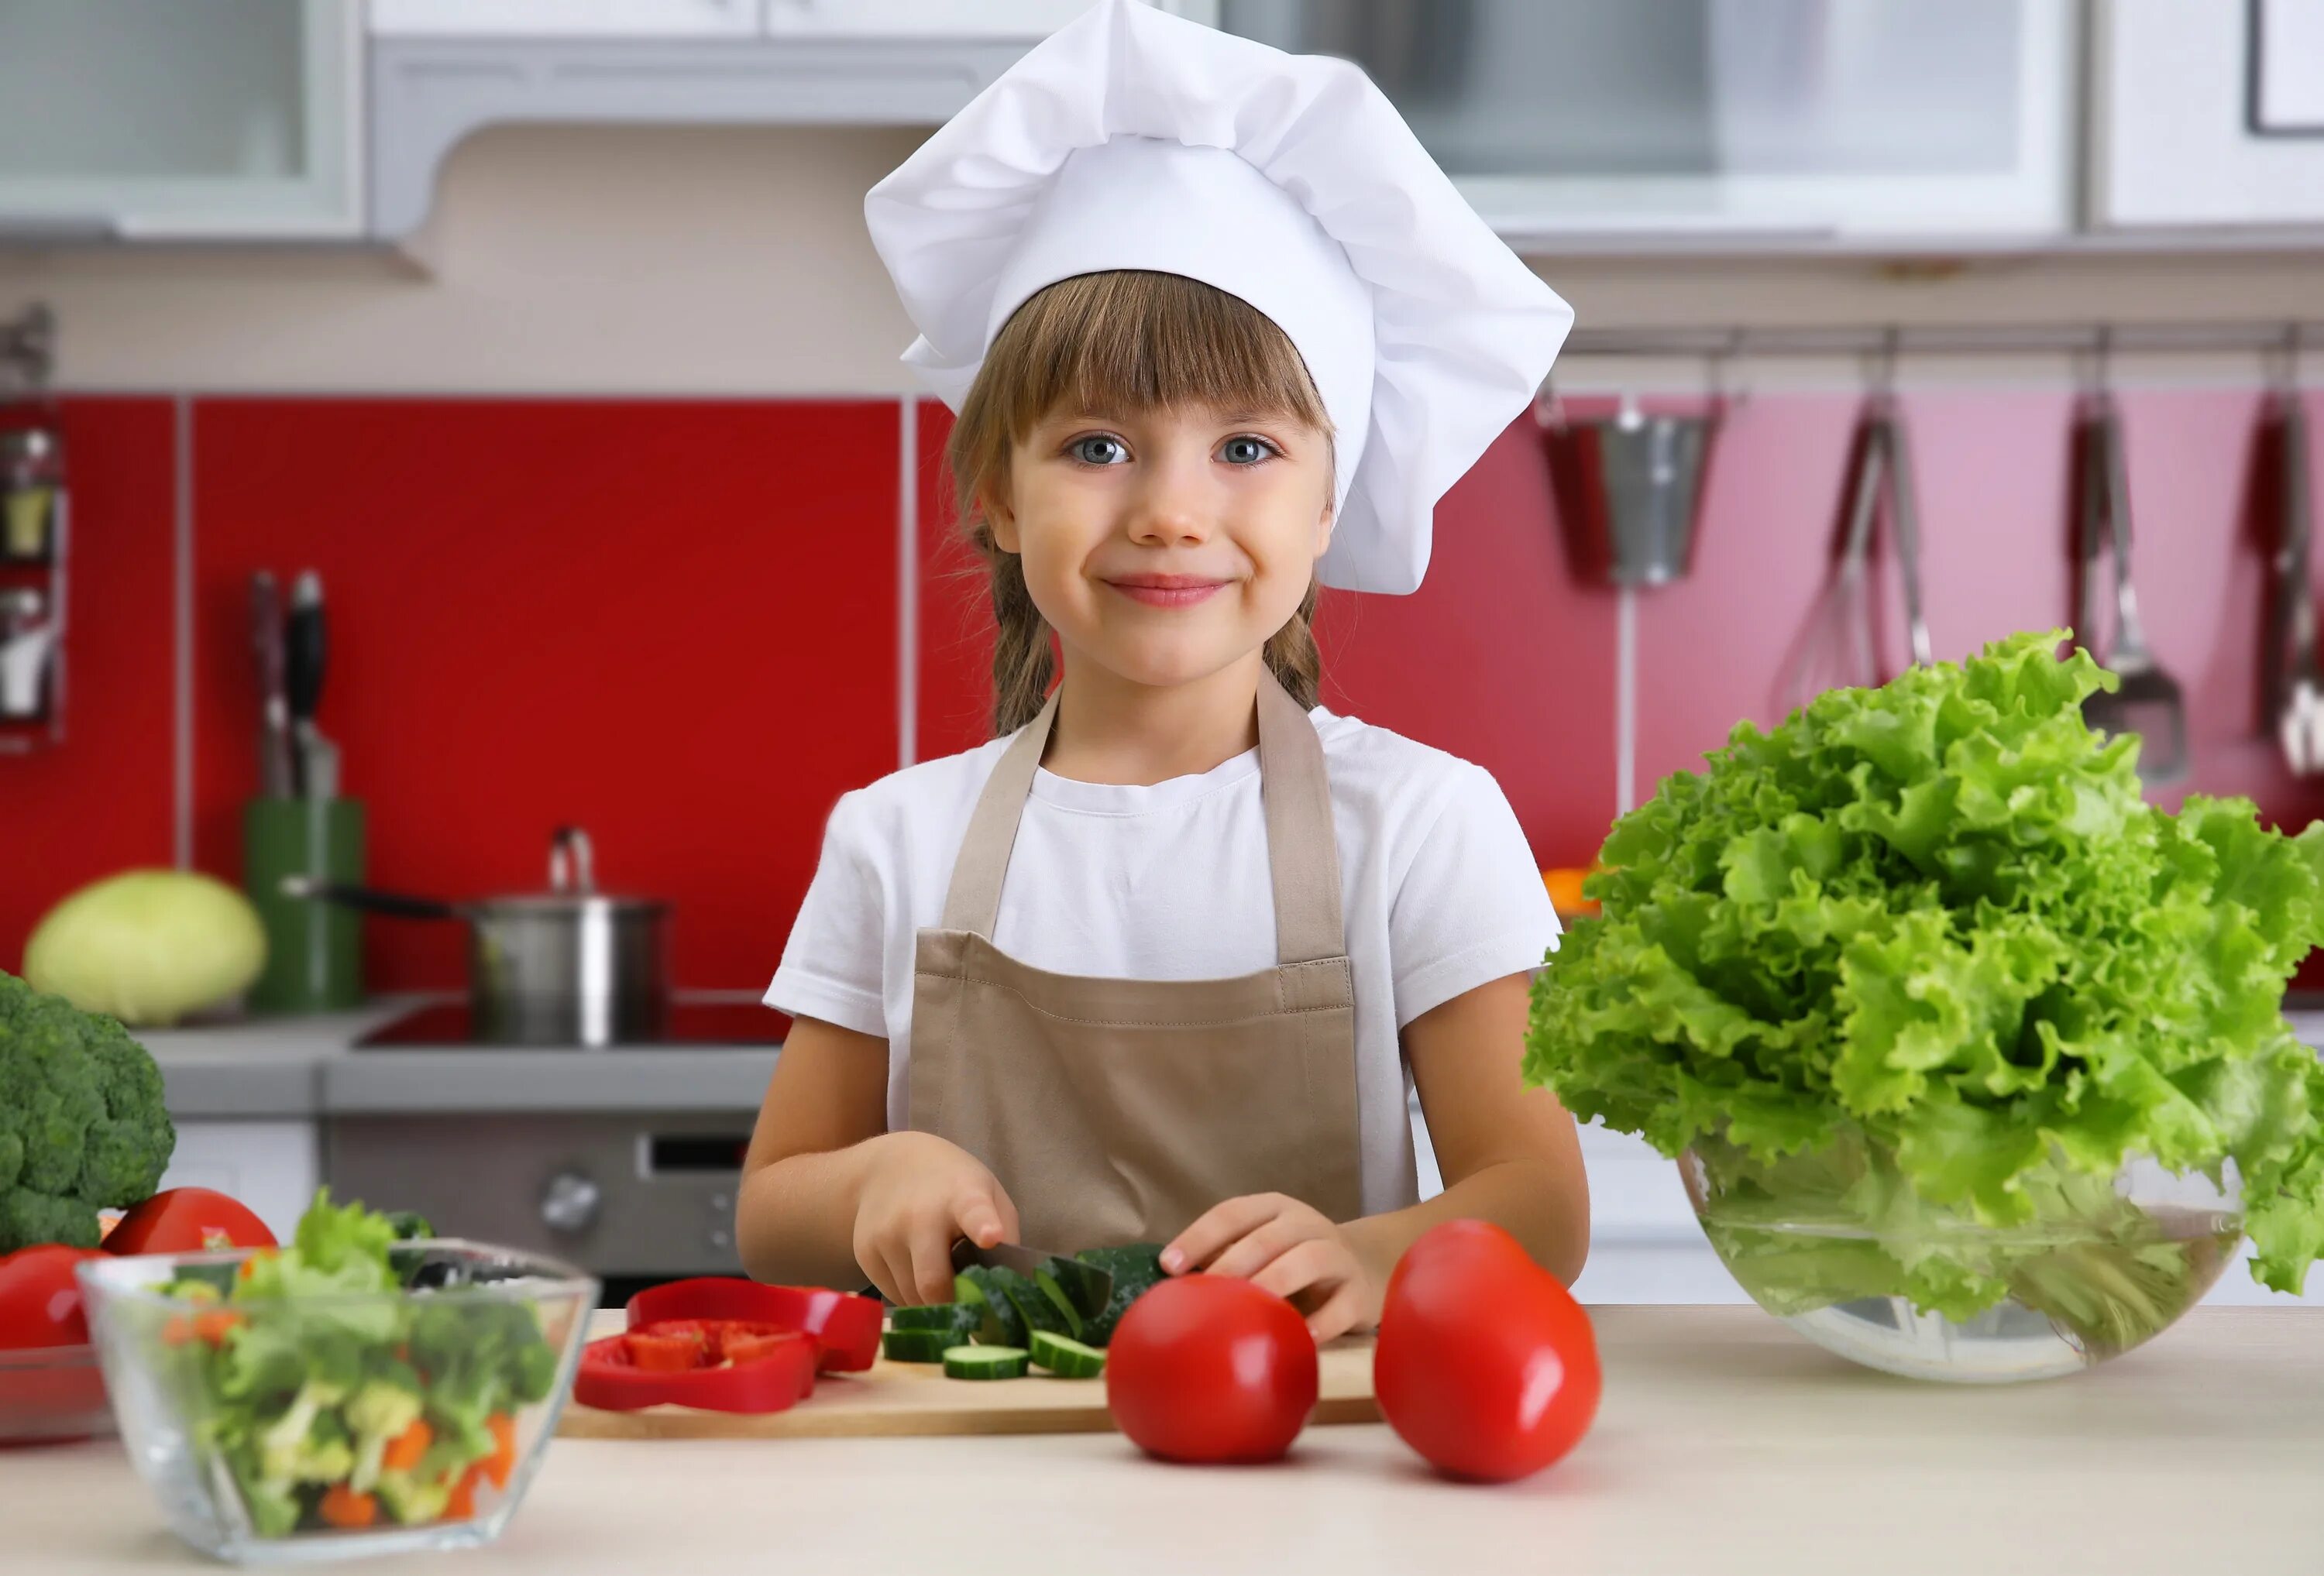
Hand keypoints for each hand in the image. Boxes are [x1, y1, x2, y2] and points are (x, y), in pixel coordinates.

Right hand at [851, 1132, 1018, 1305]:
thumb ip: (1006, 1235)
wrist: (889, 1167)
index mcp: (963, 1196)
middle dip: (953, 1304)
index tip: (991, 1237)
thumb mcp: (989, 1194)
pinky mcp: (865, 1253)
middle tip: (969, 1307)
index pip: (974, 1212)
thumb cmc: (953, 1187)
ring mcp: (886, 1235)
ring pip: (913, 1297)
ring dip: (932, 1302)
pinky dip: (911, 1296)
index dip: (984, 1226)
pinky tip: (916, 1271)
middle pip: (933, 1281)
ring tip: (941, 1278)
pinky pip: (894, 1296)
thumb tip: (1007, 1288)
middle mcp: (919, 1216)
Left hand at [1163, 1193, 1381, 1342]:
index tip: (1167, 1266)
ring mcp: (1337, 1255)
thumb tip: (1168, 1288)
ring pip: (1308, 1260)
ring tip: (1247, 1310)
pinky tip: (1301, 1338)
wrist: (1362, 1270)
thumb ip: (1224, 1259)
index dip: (1198, 1237)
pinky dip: (1322, 1323)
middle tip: (1203, 1292)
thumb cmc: (1291, 1262)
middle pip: (1267, 1237)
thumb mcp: (1261, 1249)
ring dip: (1273, 1283)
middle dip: (1231, 1264)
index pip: (1231, 1213)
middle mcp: (1306, 1224)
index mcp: (1274, 1208)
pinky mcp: (1359, 1292)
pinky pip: (1341, 1307)